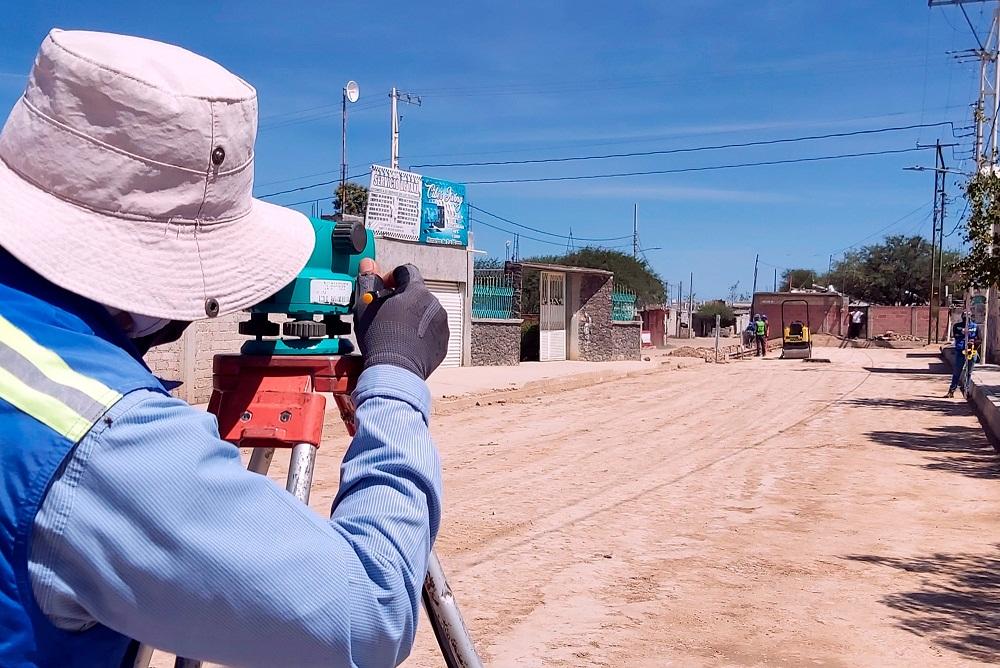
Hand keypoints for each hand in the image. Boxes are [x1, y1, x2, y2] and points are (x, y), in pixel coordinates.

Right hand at [354, 259, 449, 379]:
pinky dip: (420, 334)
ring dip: (412, 316)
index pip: (406, 271)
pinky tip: (405, 343)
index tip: (382, 289)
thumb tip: (369, 264)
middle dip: (402, 299)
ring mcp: (442, 325)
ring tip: (395, 331)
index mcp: (417, 291)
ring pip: (425, 313)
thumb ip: (368, 280)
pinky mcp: (443, 343)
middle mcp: (434, 304)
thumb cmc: (380, 337)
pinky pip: (432, 332)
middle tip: (385, 313)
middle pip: (417, 293)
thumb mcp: (366, 305)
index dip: (391, 277)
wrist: (395, 371)